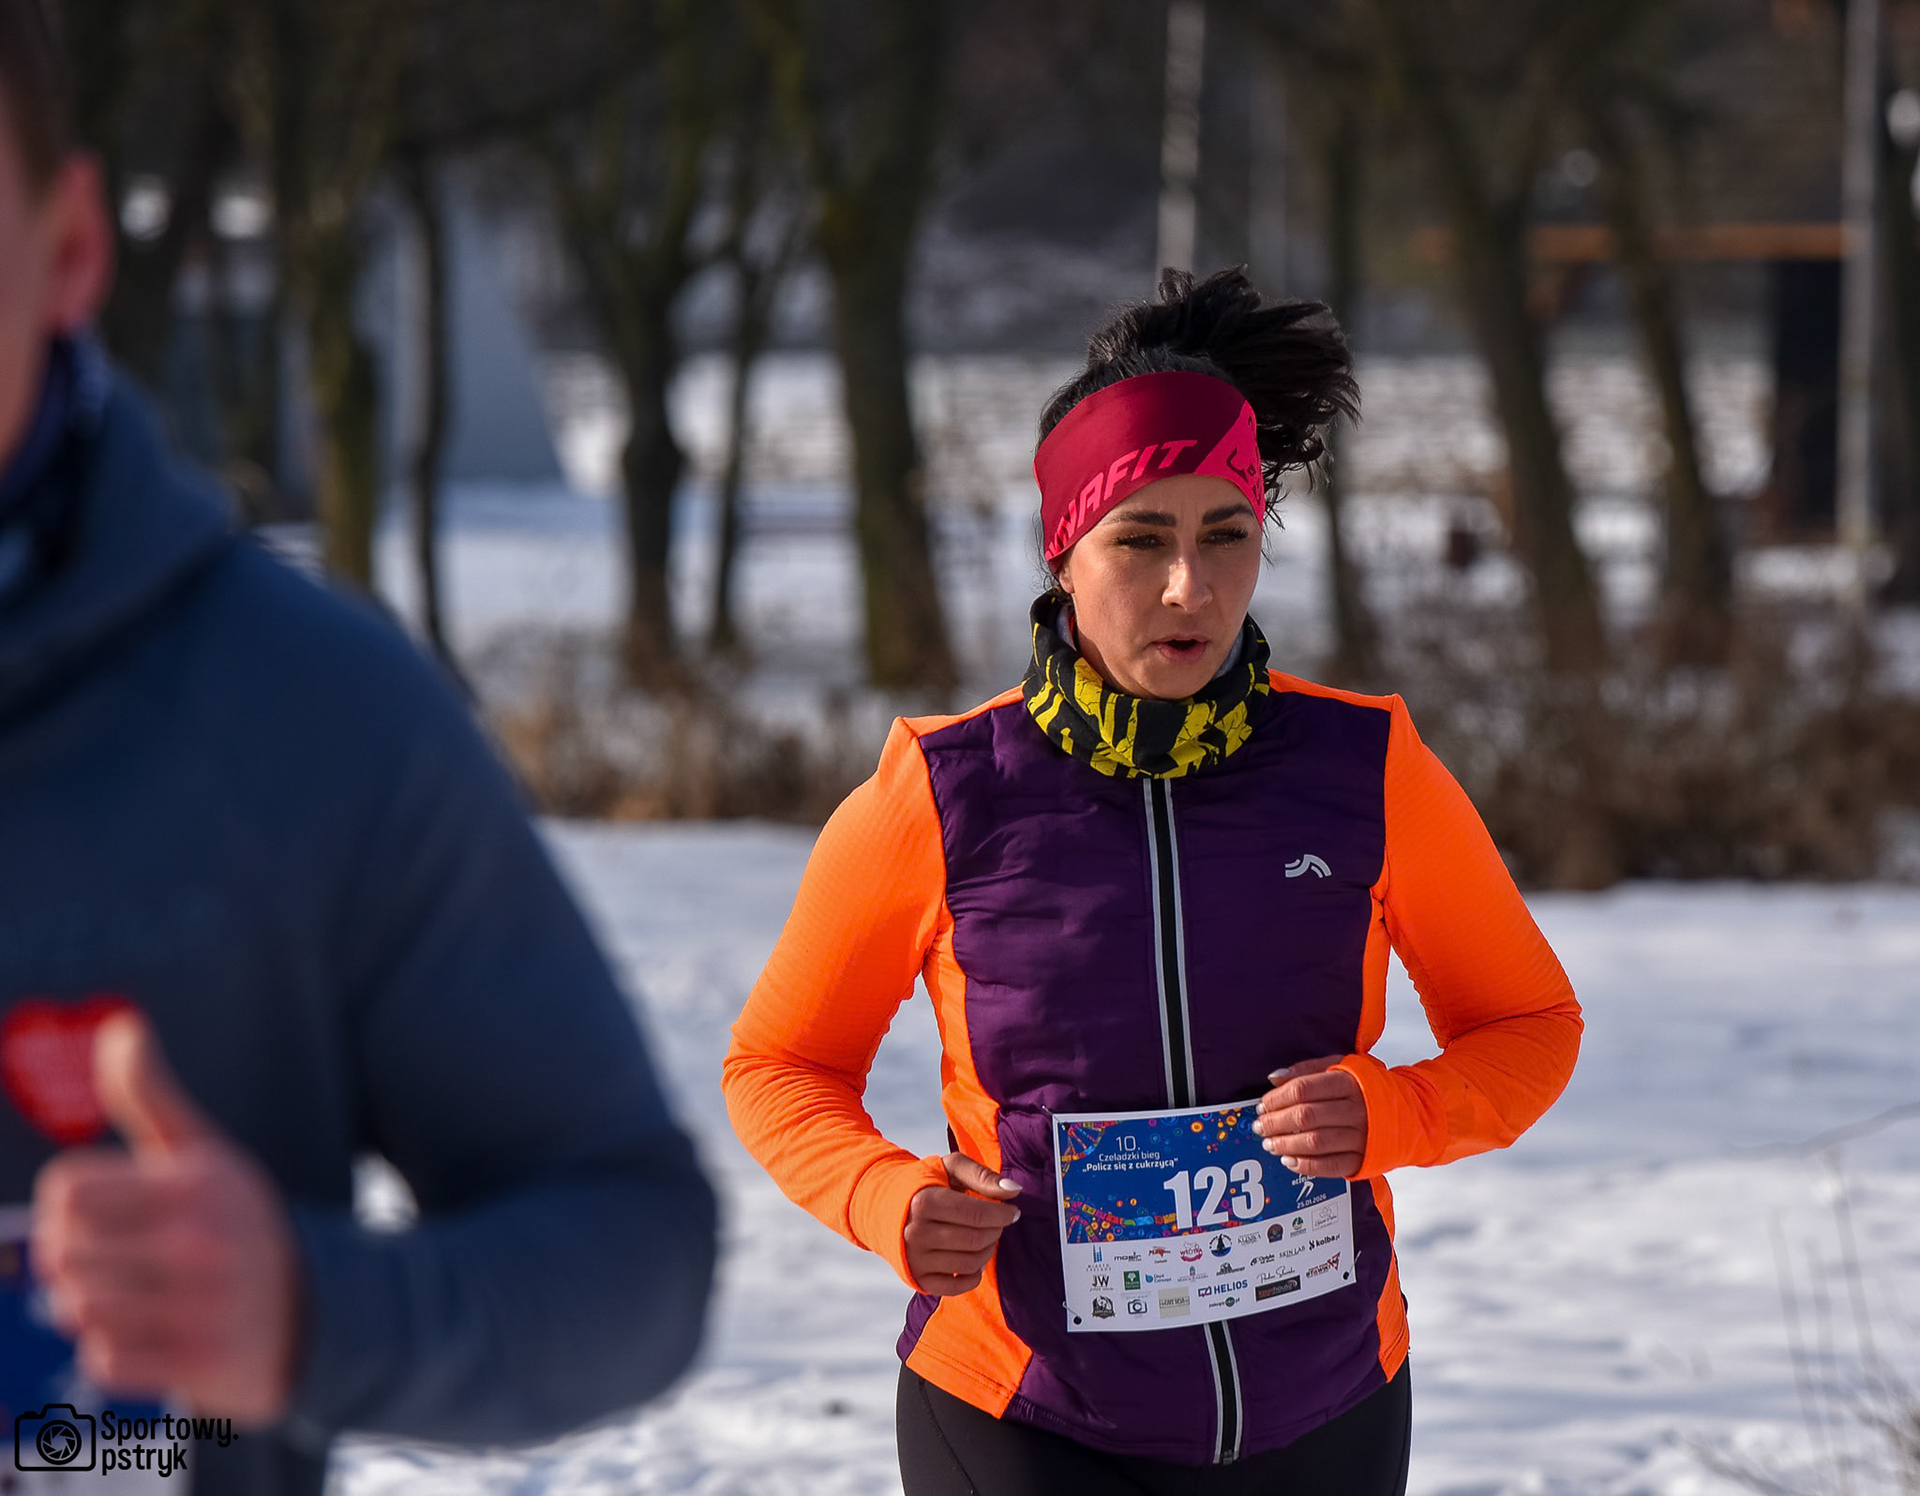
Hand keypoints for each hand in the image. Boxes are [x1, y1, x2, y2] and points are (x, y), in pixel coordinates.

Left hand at [30, 1012, 302, 1425]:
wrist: (314, 1306)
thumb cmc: (234, 1219)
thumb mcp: (203, 1152)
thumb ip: (151, 1093)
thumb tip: (122, 1025)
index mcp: (194, 1182)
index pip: (66, 1190)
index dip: (66, 1204)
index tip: (96, 1212)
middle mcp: (202, 1241)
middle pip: (62, 1253)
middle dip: (72, 1262)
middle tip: (108, 1261)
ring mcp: (206, 1304)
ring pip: (79, 1308)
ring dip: (90, 1309)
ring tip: (127, 1297)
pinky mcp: (207, 1360)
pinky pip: (107, 1361)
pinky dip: (115, 1353)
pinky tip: (148, 1335)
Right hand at [902, 1153, 1021, 1295]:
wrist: (882, 1205)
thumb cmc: (922, 1184)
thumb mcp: (949, 1168)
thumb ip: (982, 1176)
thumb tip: (1014, 1192)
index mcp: (924, 1203)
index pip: (978, 1215)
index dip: (1003, 1214)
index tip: (1013, 1211)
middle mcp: (917, 1234)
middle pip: (977, 1240)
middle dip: (997, 1230)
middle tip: (999, 1221)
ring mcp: (916, 1259)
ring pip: (971, 1263)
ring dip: (988, 1250)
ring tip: (987, 1236)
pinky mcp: (918, 1279)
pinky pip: (958, 1286)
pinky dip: (974, 1275)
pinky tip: (975, 1258)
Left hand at [1253, 1056, 1367, 1178]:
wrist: (1408, 1113)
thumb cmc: (1366, 1088)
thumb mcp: (1341, 1067)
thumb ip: (1307, 1070)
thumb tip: (1273, 1078)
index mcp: (1349, 1082)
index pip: (1304, 1089)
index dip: (1277, 1098)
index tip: (1262, 1105)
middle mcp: (1356, 1109)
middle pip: (1306, 1116)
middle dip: (1276, 1122)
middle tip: (1260, 1127)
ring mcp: (1362, 1137)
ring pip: (1315, 1142)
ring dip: (1286, 1145)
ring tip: (1270, 1144)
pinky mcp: (1364, 1159)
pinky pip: (1330, 1165)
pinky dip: (1306, 1166)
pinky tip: (1289, 1161)